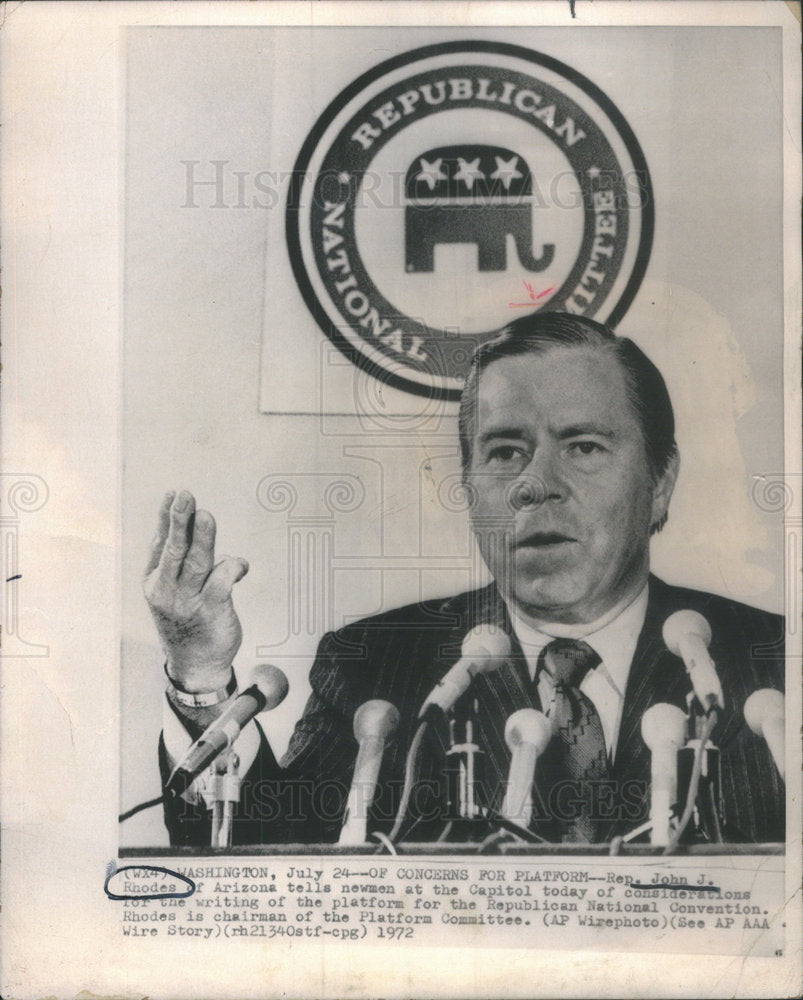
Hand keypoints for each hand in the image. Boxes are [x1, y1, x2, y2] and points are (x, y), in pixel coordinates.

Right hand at [143, 490, 248, 691]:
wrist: (195, 664)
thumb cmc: (187, 620)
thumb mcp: (174, 589)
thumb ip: (183, 561)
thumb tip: (197, 526)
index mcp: (155, 580)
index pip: (160, 543)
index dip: (165, 518)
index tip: (172, 493)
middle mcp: (167, 590)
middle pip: (174, 550)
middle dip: (179, 520)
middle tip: (185, 495)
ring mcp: (187, 602)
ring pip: (196, 563)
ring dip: (203, 537)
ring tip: (206, 515)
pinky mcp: (211, 611)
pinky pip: (221, 582)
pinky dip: (232, 566)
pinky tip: (240, 564)